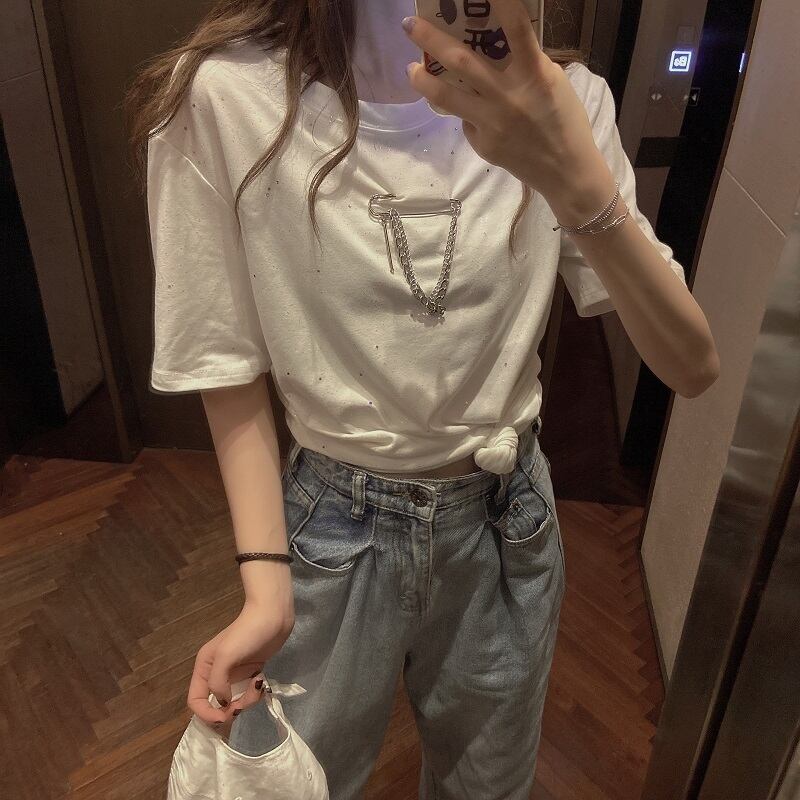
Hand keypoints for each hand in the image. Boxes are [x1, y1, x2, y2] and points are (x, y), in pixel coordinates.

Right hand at [186, 592, 294, 728]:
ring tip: (257, 684)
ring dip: (247, 699)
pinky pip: (248, 693)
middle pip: (216, 705)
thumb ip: (217, 682)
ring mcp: (234, 674)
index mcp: (204, 667)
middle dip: (230, 709)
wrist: (274, 616)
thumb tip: (223, 702)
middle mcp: (216, 673)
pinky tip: (261, 679)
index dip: (206, 714)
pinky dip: (255, 692)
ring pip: (234, 701)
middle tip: (244, 702)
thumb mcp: (226, 655)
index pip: (195, 700)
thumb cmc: (247, 633)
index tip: (225, 717)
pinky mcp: (250, 672)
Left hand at [402, 0, 610, 209]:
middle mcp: (508, 96)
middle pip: (461, 61)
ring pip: (447, 96)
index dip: (501, 4)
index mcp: (534, 74)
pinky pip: (465, 120)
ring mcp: (492, 122)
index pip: (516, 29)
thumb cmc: (564, 120)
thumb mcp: (553, 82)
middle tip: (409, 25)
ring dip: (423, 80)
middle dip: (431, 39)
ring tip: (411, 69)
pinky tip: (467, 111)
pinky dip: (463, 111)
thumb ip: (526, 62)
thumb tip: (495, 44)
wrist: (565, 171)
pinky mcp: (483, 143)